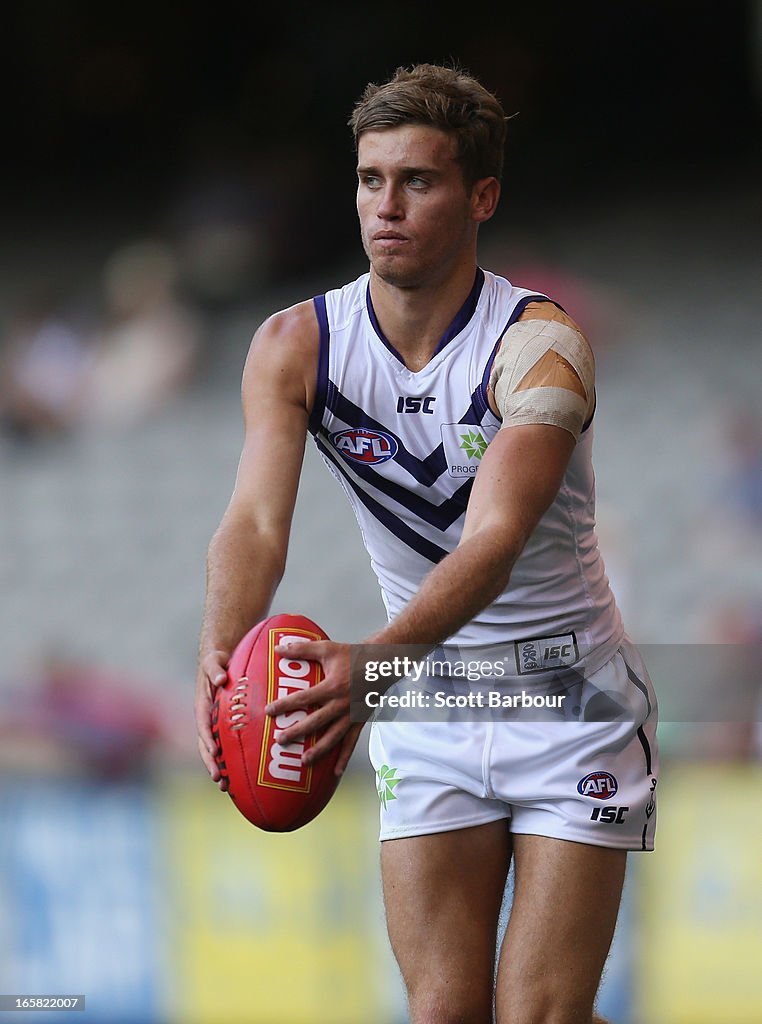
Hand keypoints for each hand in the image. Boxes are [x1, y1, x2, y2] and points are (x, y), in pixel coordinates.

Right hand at [195, 648, 229, 789]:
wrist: (217, 661)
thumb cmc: (215, 661)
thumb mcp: (213, 662)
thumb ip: (215, 670)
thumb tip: (220, 680)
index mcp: (202, 706)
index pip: (203, 726)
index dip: (208, 740)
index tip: (215, 752)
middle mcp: (206, 719)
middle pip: (206, 745)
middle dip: (211, 763)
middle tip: (219, 780)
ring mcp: (213, 725)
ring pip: (214, 750)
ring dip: (218, 768)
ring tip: (225, 787)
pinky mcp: (222, 727)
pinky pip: (225, 745)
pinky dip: (229, 760)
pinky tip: (238, 775)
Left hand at [265, 639, 361, 776]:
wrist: (381, 663)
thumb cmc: (353, 654)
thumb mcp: (327, 648)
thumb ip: (302, 649)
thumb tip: (278, 647)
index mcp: (332, 686)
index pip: (303, 698)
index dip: (285, 704)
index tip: (270, 711)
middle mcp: (341, 704)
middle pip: (315, 722)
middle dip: (296, 732)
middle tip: (280, 740)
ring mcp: (351, 715)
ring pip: (333, 737)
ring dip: (318, 750)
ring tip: (304, 761)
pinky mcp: (359, 721)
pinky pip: (351, 742)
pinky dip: (344, 757)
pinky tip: (336, 772)